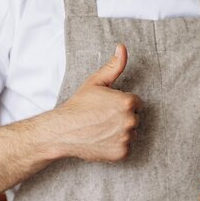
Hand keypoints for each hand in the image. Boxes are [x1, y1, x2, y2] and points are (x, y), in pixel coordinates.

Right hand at [52, 44, 141, 162]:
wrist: (63, 131)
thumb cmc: (79, 105)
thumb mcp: (96, 82)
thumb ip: (114, 65)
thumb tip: (122, 47)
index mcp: (127, 102)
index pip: (136, 103)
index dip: (121, 103)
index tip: (107, 107)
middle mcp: (130, 121)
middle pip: (135, 118)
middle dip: (122, 117)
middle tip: (103, 118)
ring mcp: (126, 138)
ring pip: (131, 133)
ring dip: (121, 132)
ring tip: (102, 129)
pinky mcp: (122, 153)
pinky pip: (126, 147)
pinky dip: (117, 146)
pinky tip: (103, 140)